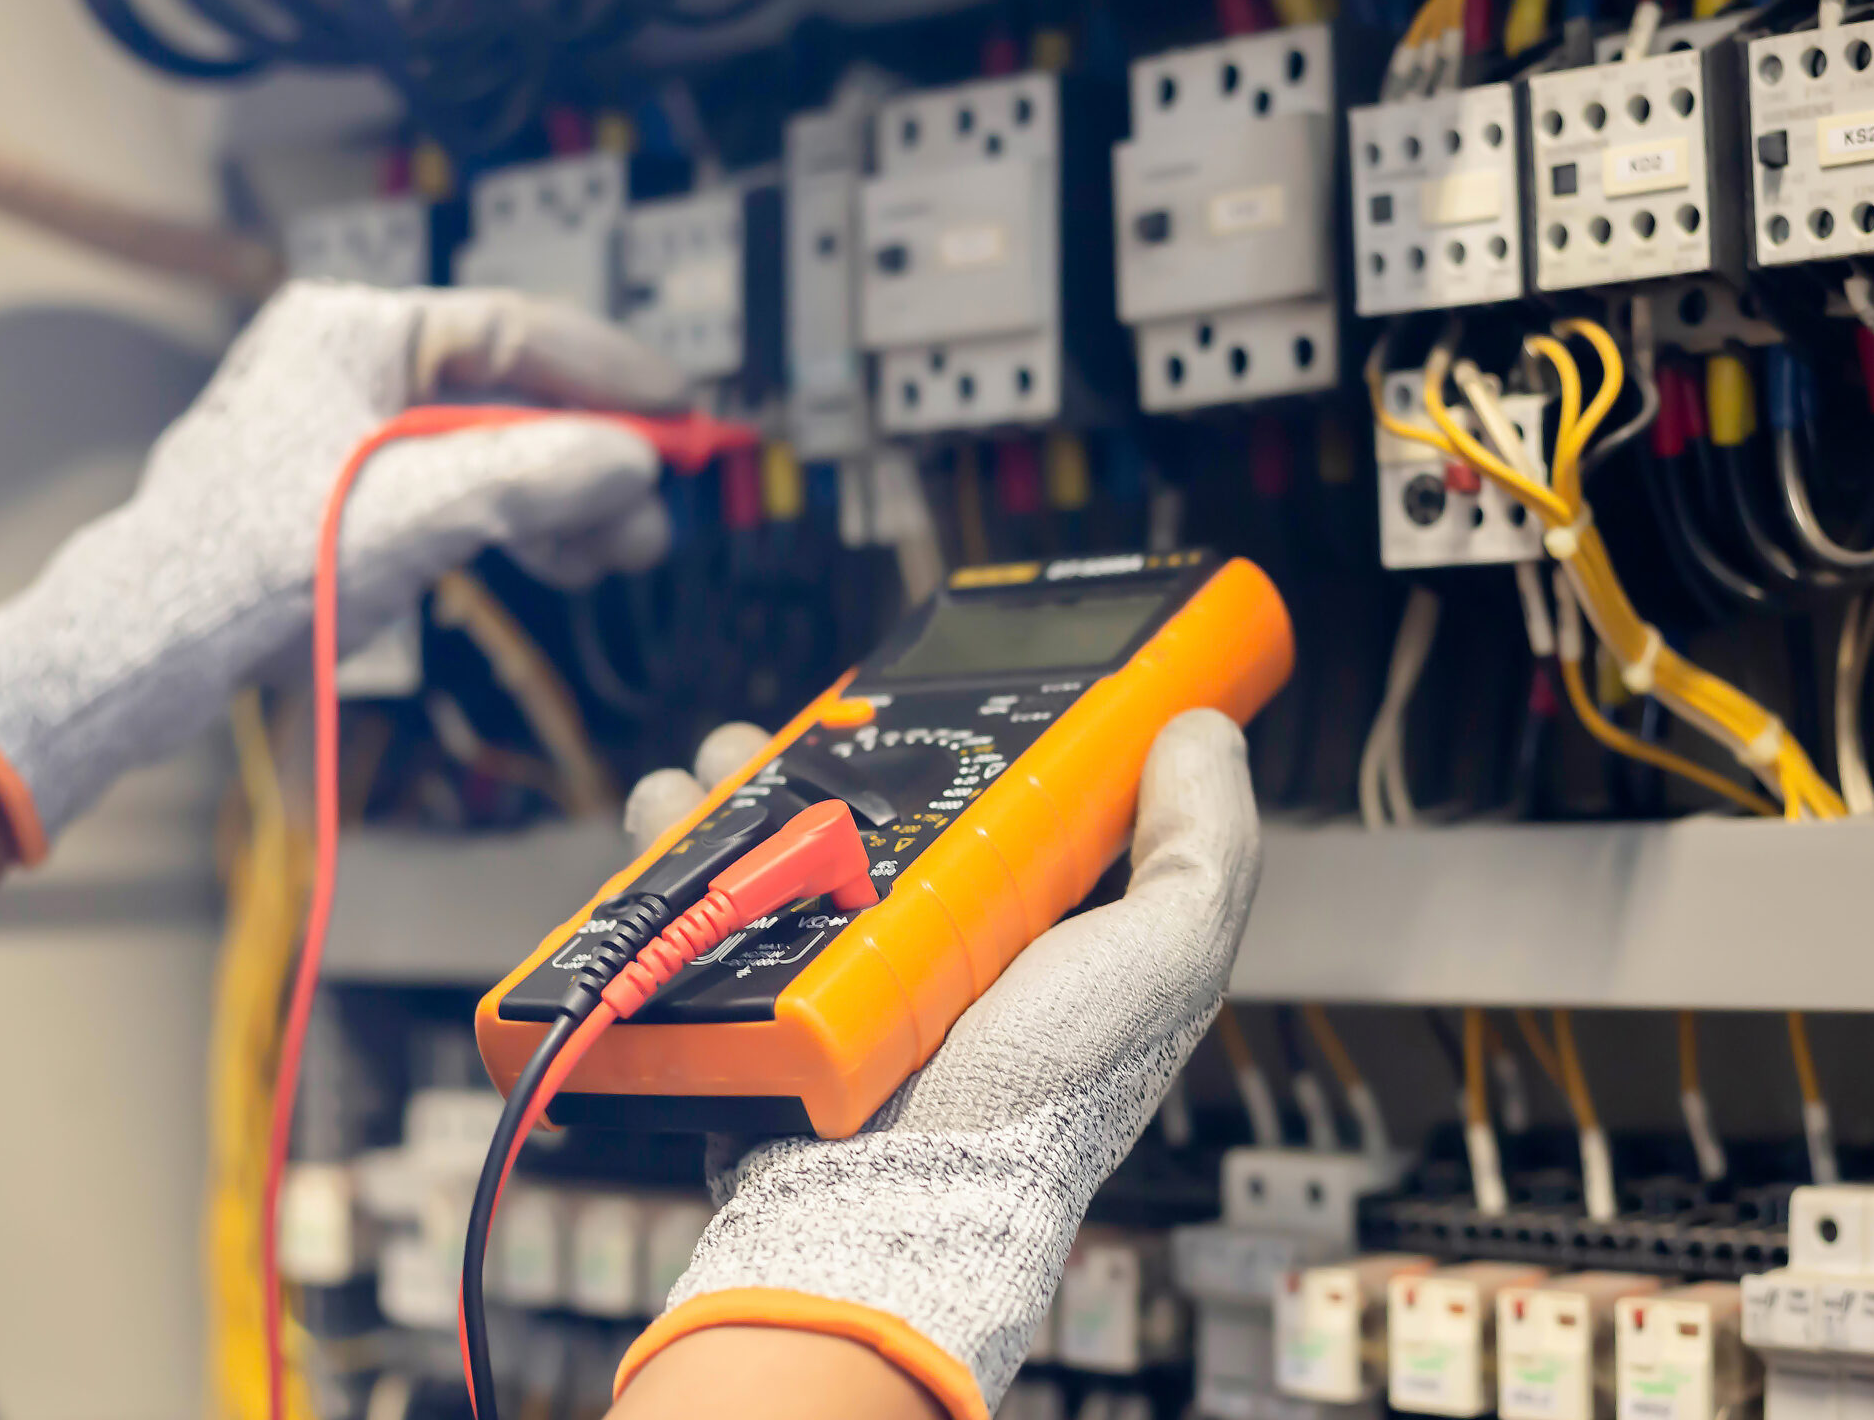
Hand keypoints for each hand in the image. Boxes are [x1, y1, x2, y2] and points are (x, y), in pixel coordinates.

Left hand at [0, 280, 685, 861]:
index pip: (516, 329)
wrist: (150, 641)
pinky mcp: (341, 490)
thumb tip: (634, 461)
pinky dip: (510, 520)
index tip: (679, 413)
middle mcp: (349, 360)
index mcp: (355, 327)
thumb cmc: (256, 564)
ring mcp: (343, 426)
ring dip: (559, 499)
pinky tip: (558, 558)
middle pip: (509, 394)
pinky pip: (452, 488)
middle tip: (650, 513)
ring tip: (616, 553)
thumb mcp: (420, 511)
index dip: (609, 373)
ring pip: (488, 449)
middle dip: (588, 458)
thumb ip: (538, 476)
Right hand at [611, 711, 1260, 1419]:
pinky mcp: (754, 992)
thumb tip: (1199, 729)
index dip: (979, 728)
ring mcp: (835, 968)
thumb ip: (1202, 847)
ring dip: (740, 777)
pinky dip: (672, 842)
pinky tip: (671, 810)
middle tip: (822, 715)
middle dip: (836, 741)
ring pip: (774, 833)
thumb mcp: (1165, 959)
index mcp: (1030, 922)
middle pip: (874, 802)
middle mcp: (931, 939)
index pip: (1004, 797)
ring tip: (727, 756)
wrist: (900, 1201)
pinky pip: (704, 894)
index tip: (953, 673)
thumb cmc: (1039, 1097)